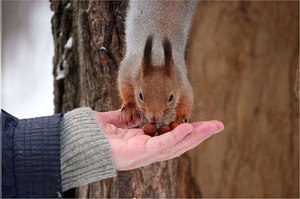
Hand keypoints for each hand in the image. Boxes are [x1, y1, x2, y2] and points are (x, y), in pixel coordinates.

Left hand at [93, 110, 223, 170]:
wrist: (75, 140)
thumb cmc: (92, 133)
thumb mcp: (114, 120)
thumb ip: (127, 117)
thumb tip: (135, 112)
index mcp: (142, 143)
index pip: (170, 138)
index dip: (187, 132)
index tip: (201, 123)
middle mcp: (146, 151)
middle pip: (178, 144)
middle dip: (199, 135)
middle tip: (218, 126)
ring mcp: (143, 155)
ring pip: (174, 146)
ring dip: (194, 137)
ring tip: (211, 127)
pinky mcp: (137, 154)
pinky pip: (160, 146)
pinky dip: (174, 138)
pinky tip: (187, 128)